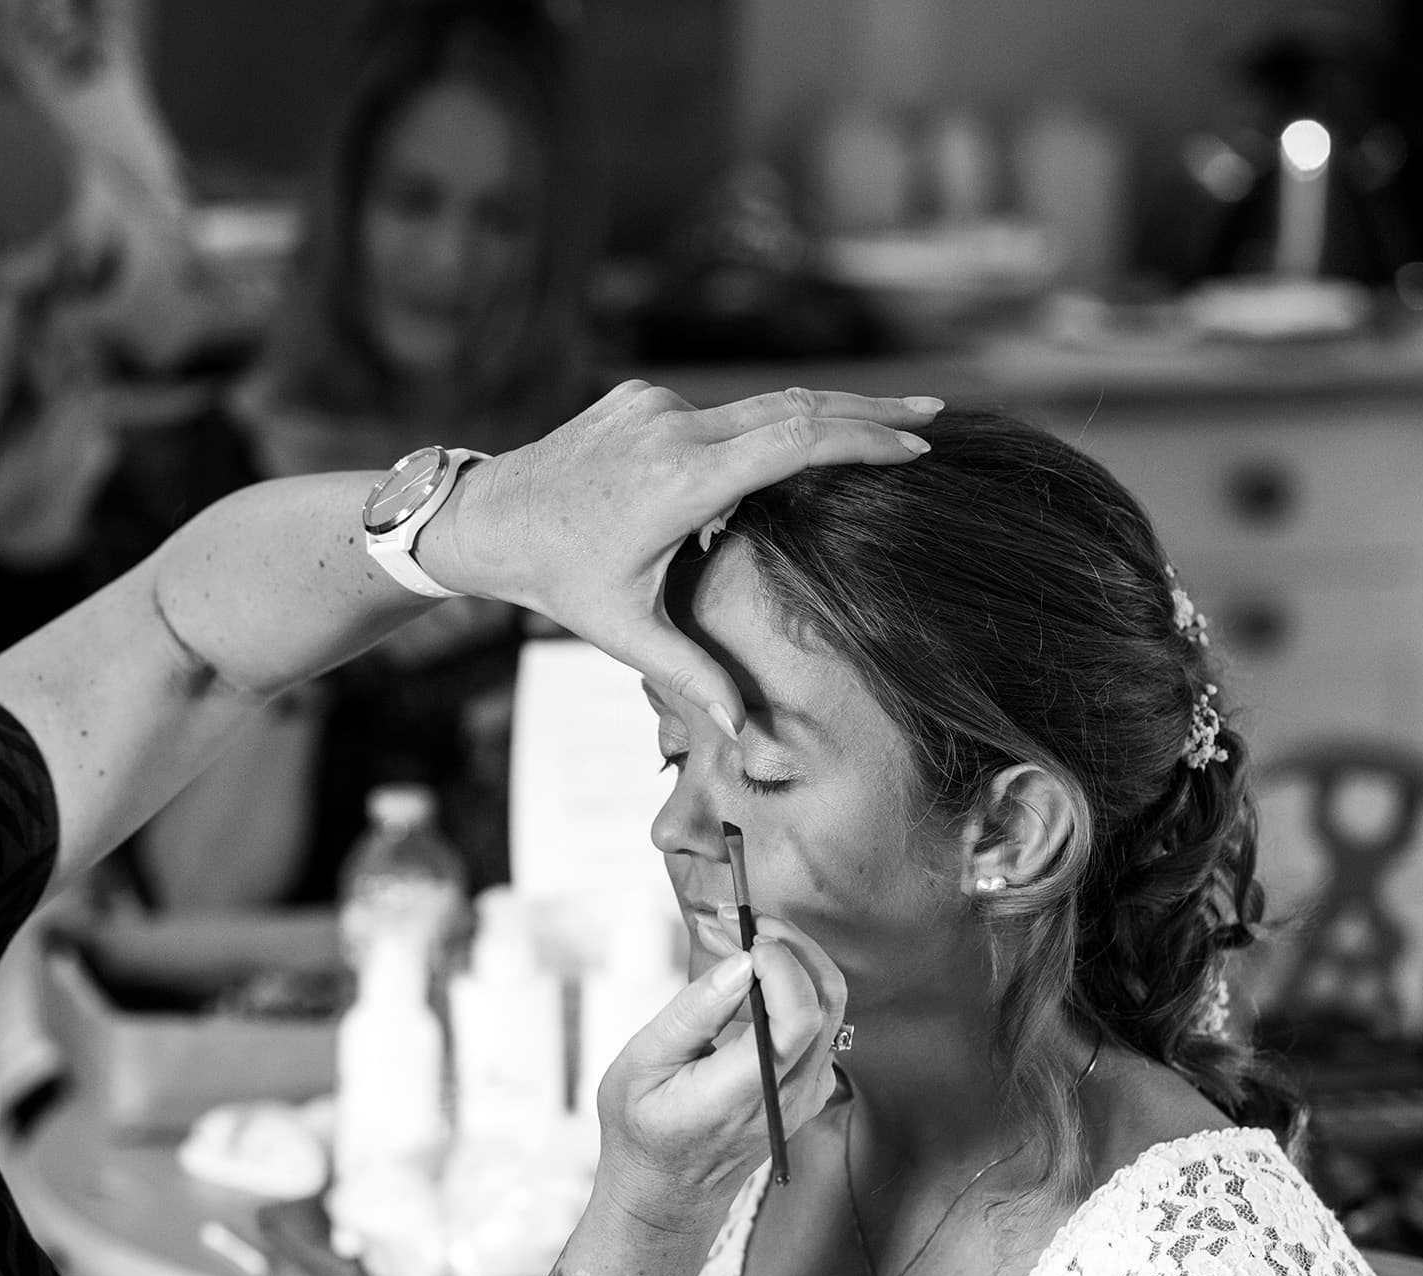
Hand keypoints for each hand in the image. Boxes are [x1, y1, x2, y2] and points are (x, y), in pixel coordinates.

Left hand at [419, 383, 937, 733]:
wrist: (488, 518)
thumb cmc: (559, 581)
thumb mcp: (625, 633)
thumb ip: (693, 675)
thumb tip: (748, 733)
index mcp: (679, 480)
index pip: (794, 443)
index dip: (862, 442)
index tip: (917, 450)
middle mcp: (671, 428)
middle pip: (793, 408)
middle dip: (868, 413)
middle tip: (934, 420)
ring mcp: (655, 403)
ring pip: (758, 404)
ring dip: (818, 416)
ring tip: (881, 425)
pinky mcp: (642, 394)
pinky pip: (714, 409)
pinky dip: (755, 426)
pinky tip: (780, 448)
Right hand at [592, 916, 844, 1237]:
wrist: (666, 1193)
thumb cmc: (642, 1129)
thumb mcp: (643, 1064)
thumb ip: (695, 1012)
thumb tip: (740, 963)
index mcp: (745, 1092)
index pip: (799, 1016)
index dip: (781, 961)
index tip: (738, 933)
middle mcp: (790, 1094)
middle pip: (828, 999)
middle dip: (789, 943)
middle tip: (740, 920)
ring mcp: (806, 1093)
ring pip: (831, 1006)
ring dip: (791, 959)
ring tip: (736, 939)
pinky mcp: (807, 1087)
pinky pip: (819, 1023)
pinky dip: (792, 984)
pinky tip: (747, 974)